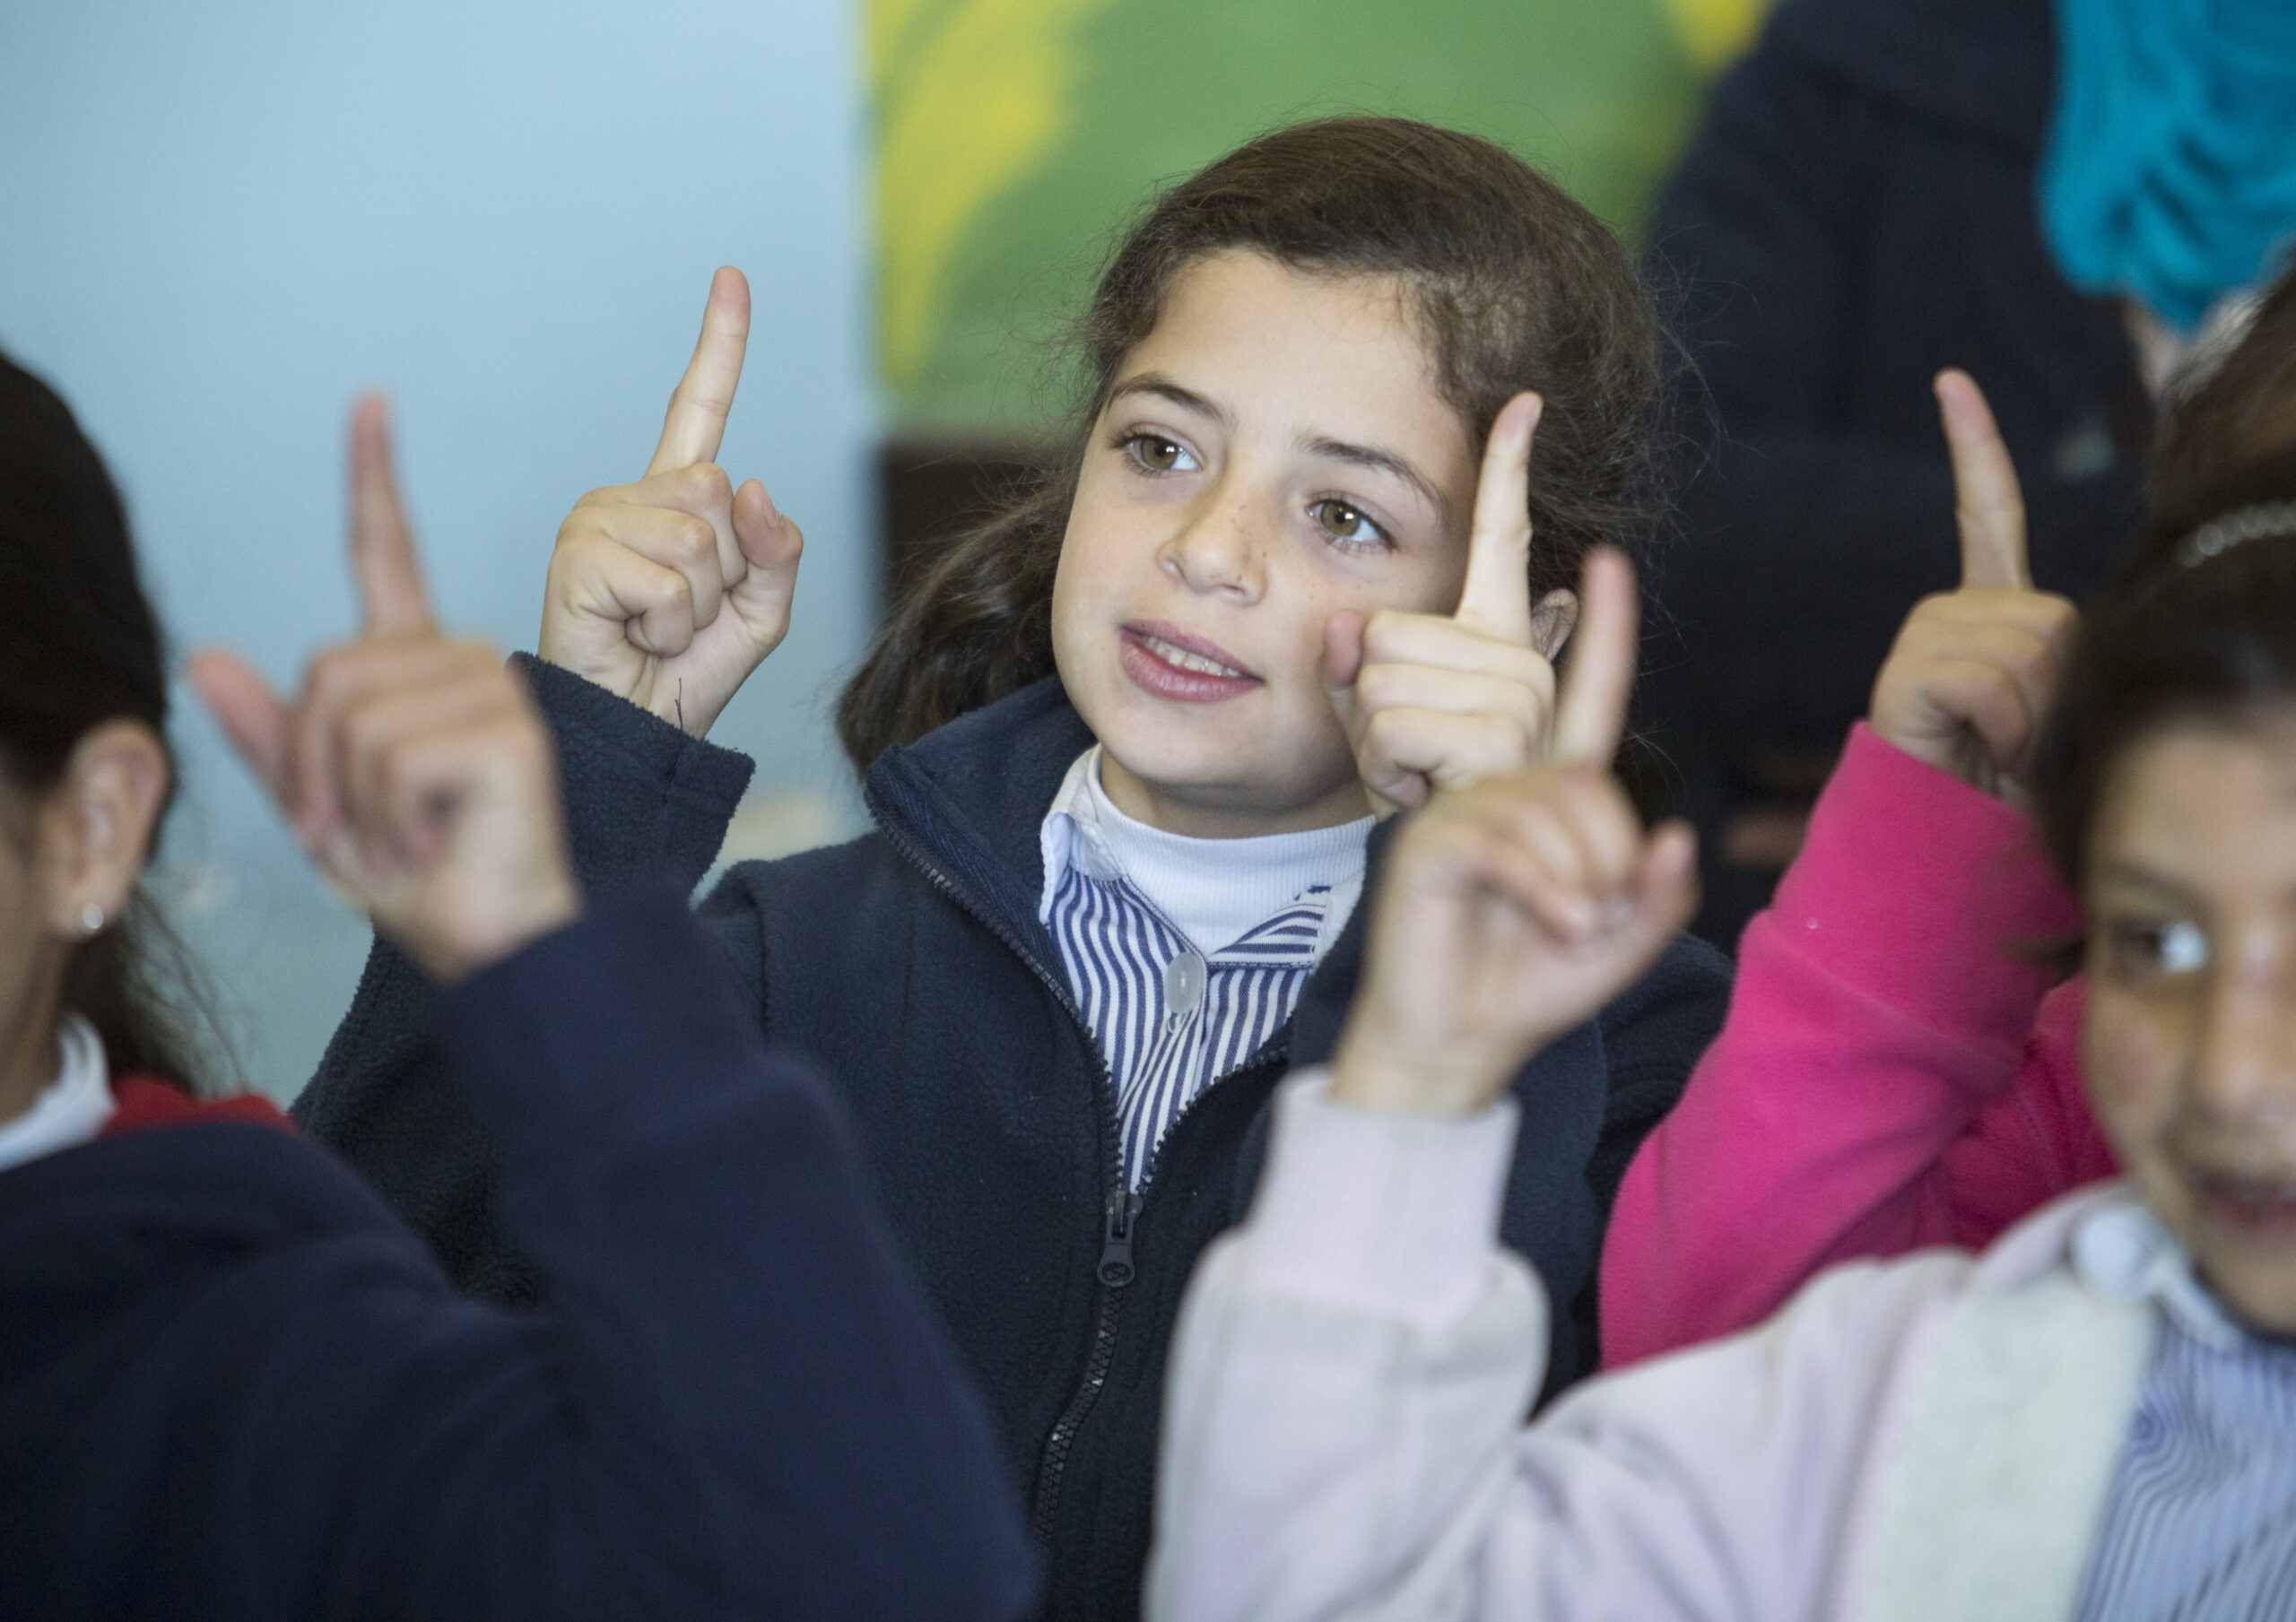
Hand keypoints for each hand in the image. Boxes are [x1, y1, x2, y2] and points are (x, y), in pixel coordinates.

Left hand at [188, 398, 579, 983]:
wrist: (500, 945)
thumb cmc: (425, 882)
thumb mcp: (323, 810)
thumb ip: (270, 737)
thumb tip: (204, 654)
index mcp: (420, 670)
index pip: (389, 555)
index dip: (373, 478)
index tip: (371, 403)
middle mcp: (464, 662)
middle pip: (327, 673)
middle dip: (311, 772)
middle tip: (359, 840)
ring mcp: (493, 689)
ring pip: (349, 717)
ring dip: (350, 805)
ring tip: (403, 845)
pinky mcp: (508, 730)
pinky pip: (389, 755)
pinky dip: (387, 820)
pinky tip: (433, 842)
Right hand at [538, 267, 803, 735]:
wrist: (636, 734)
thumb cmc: (689, 675)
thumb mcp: (762, 613)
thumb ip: (778, 551)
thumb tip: (755, 488)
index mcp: (674, 500)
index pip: (697, 407)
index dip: (719, 344)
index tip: (732, 277)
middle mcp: (629, 496)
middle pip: (719, 494)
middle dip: (728, 572)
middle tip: (685, 616)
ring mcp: (597, 519)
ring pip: (701, 540)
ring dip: (700, 605)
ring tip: (659, 631)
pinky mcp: (577, 556)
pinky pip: (670, 582)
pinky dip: (671, 626)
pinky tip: (636, 638)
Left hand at [1323, 393, 1573, 813]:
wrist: (1449, 896)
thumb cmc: (1416, 813)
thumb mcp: (1367, 734)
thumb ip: (1347, 672)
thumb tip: (1341, 626)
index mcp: (1500, 647)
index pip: (1503, 542)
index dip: (1508, 470)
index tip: (1521, 403)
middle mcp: (1523, 664)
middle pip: (1382, 632)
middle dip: (1365, 704)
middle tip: (1410, 763)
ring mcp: (1522, 700)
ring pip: (1376, 678)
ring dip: (1372, 743)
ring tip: (1419, 782)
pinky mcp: (1503, 740)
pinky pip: (1390, 723)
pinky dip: (1383, 769)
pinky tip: (1421, 796)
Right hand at [1330, 548, 1697, 1116]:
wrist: (1458, 1038)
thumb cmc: (1533, 982)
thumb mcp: (1623, 941)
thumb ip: (1661, 893)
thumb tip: (1677, 837)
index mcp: (1553, 795)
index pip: (1589, 699)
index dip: (1603, 633)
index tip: (1608, 563)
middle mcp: (1505, 787)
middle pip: (1588, 778)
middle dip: (1612, 855)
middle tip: (1595, 916)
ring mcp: (1464, 808)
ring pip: (1551, 807)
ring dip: (1581, 880)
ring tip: (1571, 928)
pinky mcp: (1431, 839)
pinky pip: (1508, 841)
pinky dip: (1548, 890)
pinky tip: (1558, 924)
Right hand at [1869, 370, 2077, 801]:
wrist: (1947, 851)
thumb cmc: (2010, 792)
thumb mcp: (2060, 709)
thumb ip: (2064, 653)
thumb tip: (2065, 637)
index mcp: (1986, 613)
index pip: (1986, 513)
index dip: (1974, 447)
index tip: (1950, 382)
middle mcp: (1949, 615)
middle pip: (2053, 616)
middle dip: (2062, 688)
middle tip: (2028, 747)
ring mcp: (1924, 639)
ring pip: (2028, 649)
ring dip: (2036, 718)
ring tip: (2003, 758)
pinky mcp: (1908, 675)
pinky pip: (1988, 676)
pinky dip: (2006, 724)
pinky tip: (1984, 750)